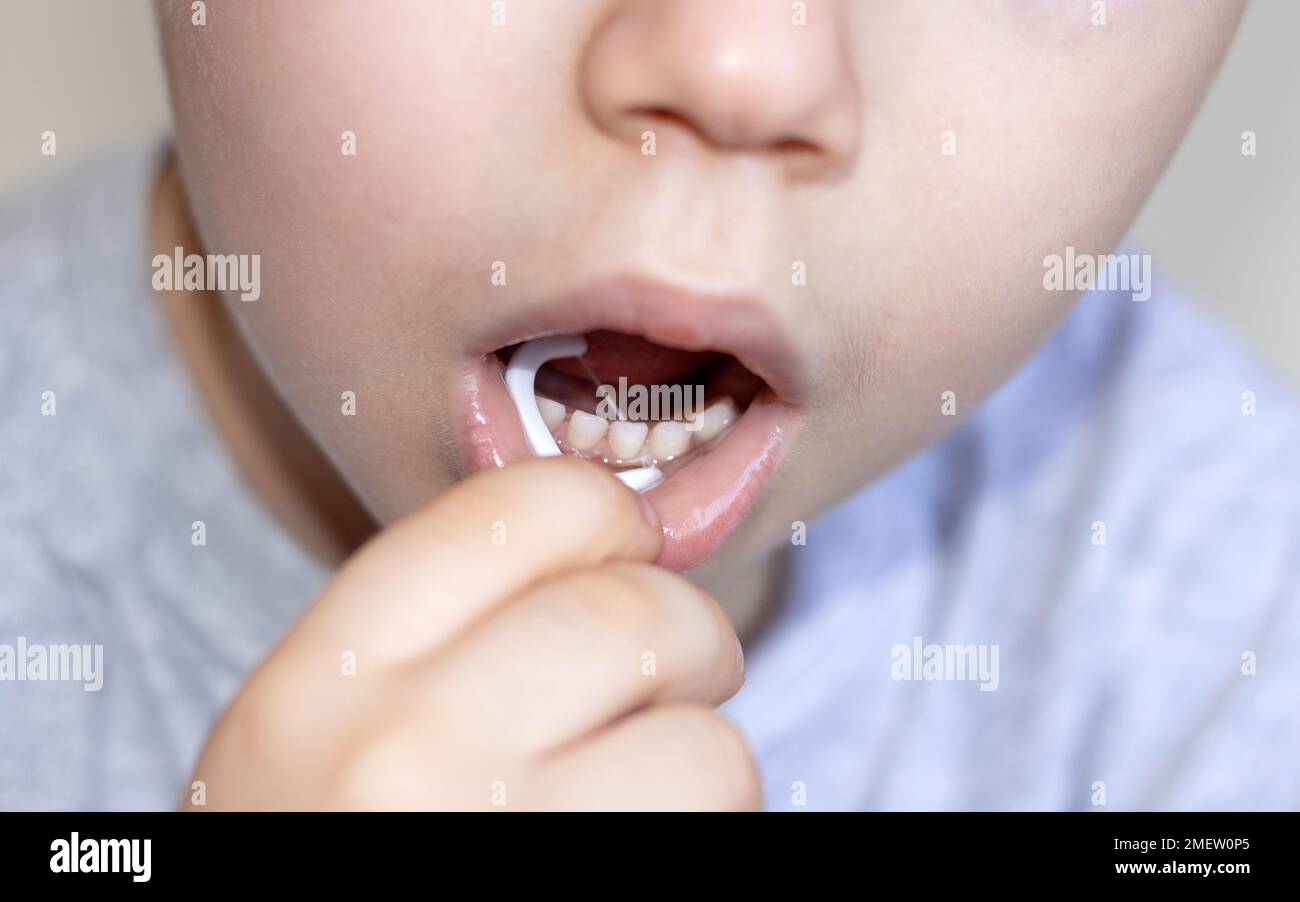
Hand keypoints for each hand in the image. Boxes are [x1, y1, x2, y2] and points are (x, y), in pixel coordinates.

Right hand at [185, 457, 756, 809]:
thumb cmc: (333, 844)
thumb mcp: (325, 737)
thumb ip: (439, 633)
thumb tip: (621, 534)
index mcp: (319, 684)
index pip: (515, 510)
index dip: (604, 519)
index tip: (628, 550)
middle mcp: (401, 759)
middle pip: (637, 616)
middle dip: (687, 640)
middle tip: (672, 678)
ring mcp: (501, 845)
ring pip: (710, 748)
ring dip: (705, 769)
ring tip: (638, 799)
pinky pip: (720, 833)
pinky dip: (707, 835)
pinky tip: (635, 850)